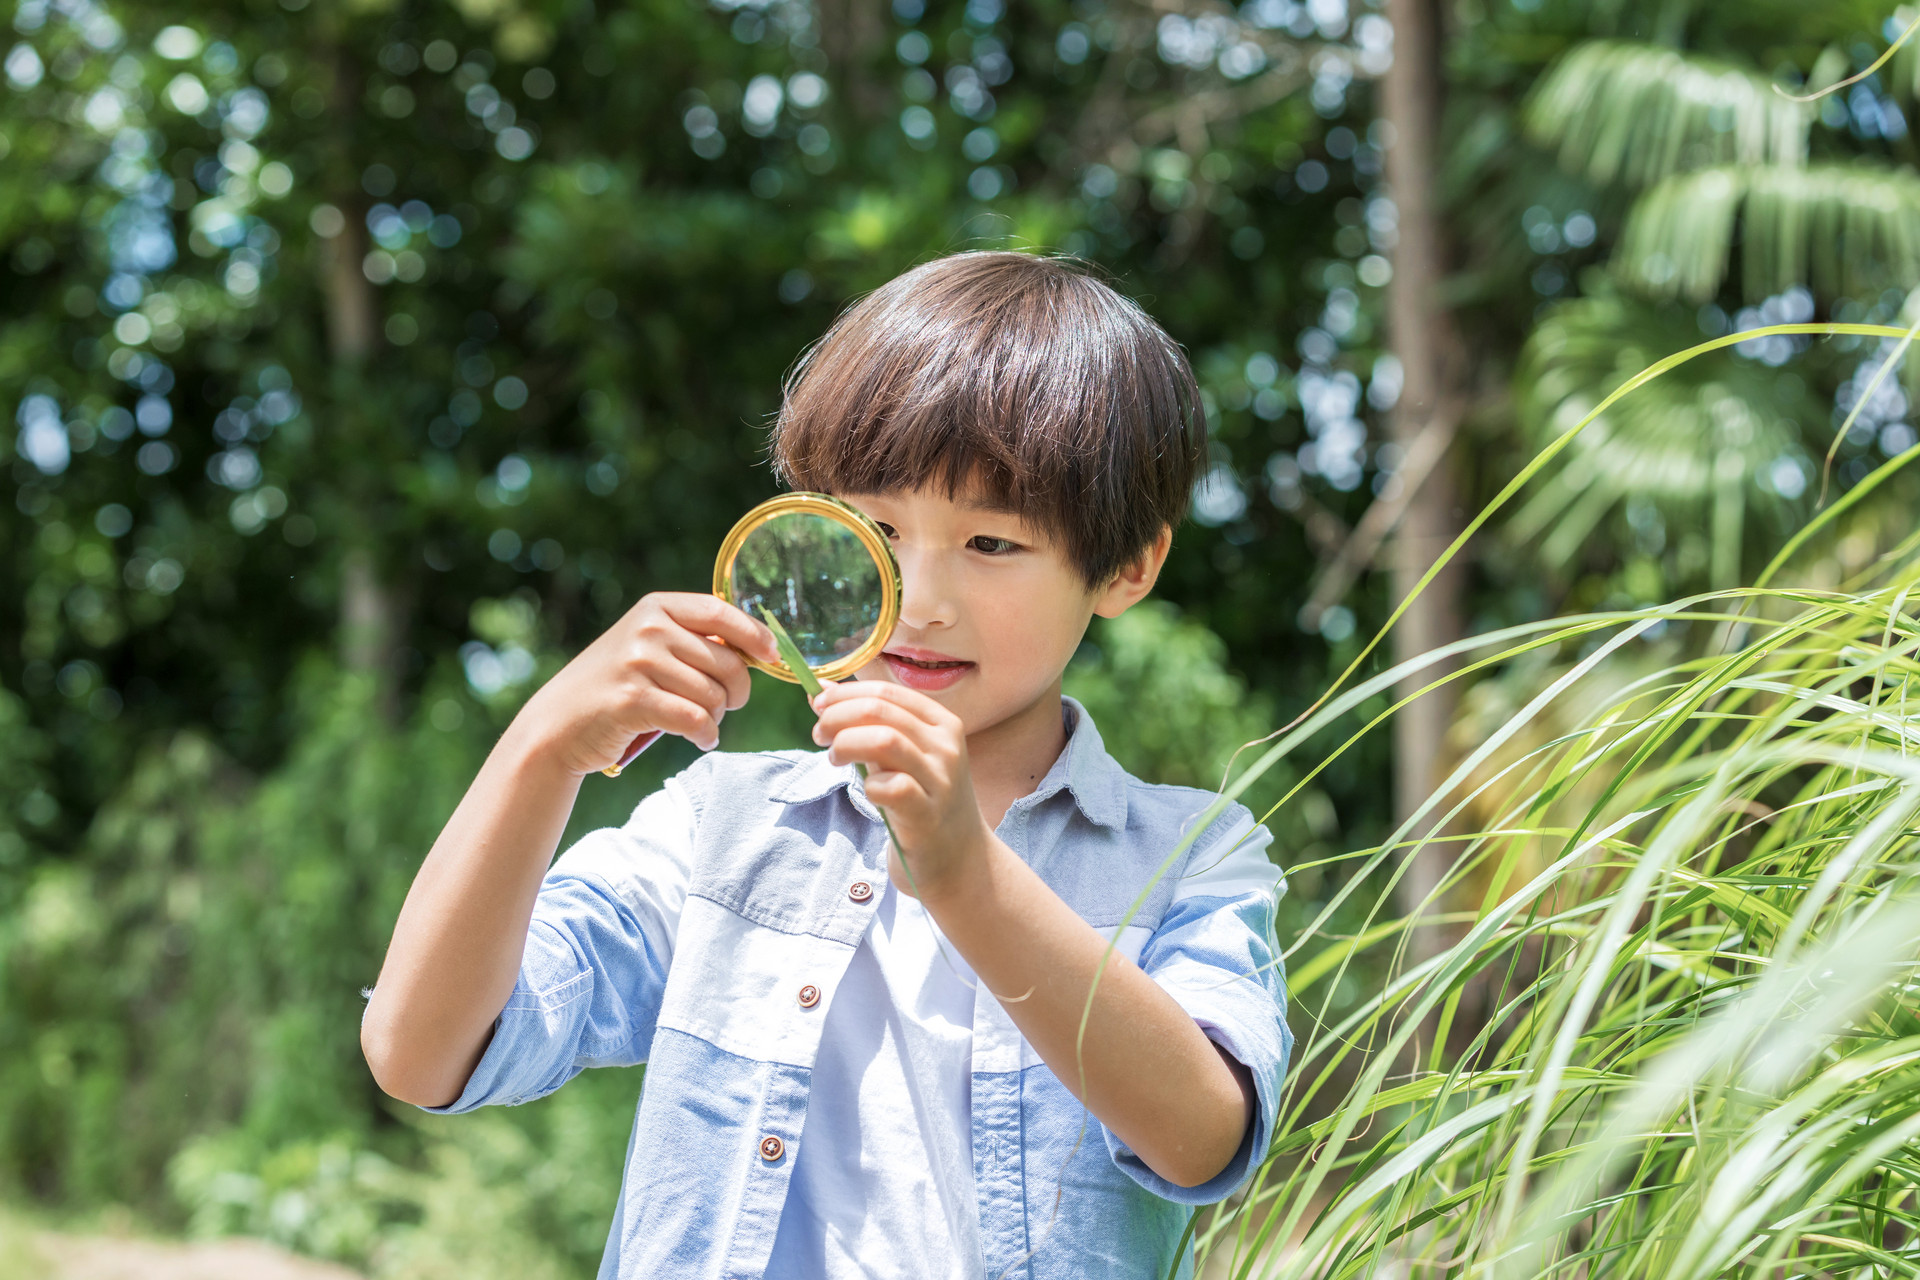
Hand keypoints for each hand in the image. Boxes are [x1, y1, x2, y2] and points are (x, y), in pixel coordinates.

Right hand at [515, 592, 777, 775]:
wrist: (558, 725)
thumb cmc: (615, 687)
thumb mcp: (648, 647)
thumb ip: (693, 640)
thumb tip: (759, 648)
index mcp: (656, 607)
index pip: (720, 612)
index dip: (755, 635)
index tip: (772, 655)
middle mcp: (648, 628)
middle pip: (728, 662)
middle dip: (736, 692)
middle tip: (723, 706)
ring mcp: (638, 662)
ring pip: (714, 695)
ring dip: (716, 718)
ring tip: (700, 723)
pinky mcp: (633, 700)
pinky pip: (696, 720)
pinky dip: (705, 735)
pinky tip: (699, 739)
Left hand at [809, 681, 992, 898]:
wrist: (959, 858)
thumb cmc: (924, 801)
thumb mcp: (906, 756)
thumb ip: (872, 726)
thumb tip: (822, 695)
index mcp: (942, 723)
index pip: (887, 691)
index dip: (846, 694)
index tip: (819, 706)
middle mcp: (946, 746)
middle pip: (880, 710)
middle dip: (837, 717)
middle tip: (820, 735)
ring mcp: (940, 780)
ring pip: (884, 740)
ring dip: (846, 744)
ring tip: (835, 759)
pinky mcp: (928, 815)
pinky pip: (891, 787)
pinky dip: (868, 785)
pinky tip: (867, 792)